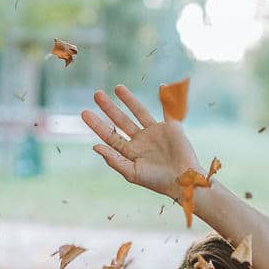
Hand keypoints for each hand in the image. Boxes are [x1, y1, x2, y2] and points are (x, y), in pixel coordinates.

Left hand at [81, 85, 202, 200]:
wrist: (183, 181)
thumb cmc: (157, 181)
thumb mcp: (132, 173)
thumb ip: (114, 160)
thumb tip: (95, 147)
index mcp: (130, 152)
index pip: (110, 135)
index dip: (97, 124)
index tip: (85, 113)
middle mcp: (141, 141)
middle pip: (121, 121)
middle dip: (109, 108)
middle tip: (96, 94)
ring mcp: (156, 133)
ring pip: (139, 112)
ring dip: (128, 100)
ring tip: (117, 88)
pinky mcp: (172, 128)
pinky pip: (168, 110)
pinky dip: (166, 98)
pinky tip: (161, 86)